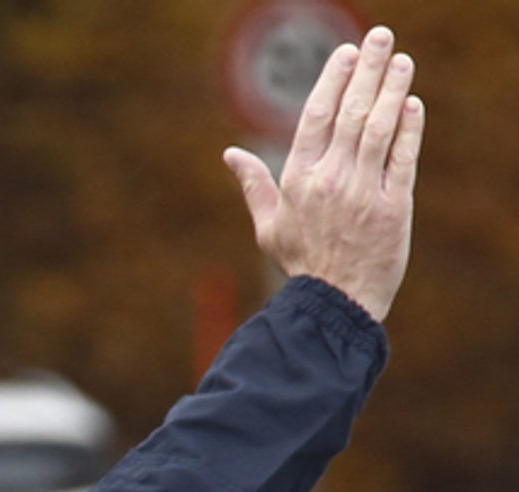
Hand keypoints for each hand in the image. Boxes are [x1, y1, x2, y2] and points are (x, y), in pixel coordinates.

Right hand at [223, 26, 424, 322]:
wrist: (334, 302)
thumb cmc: (300, 264)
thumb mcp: (268, 225)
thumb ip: (254, 185)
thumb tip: (230, 155)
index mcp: (297, 180)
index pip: (315, 117)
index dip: (332, 81)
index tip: (346, 54)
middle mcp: (329, 180)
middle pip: (350, 113)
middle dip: (367, 71)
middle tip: (380, 39)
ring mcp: (362, 191)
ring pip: (379, 128)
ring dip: (393, 90)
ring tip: (402, 62)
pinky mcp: (393, 206)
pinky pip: (402, 158)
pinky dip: (408, 129)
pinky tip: (412, 104)